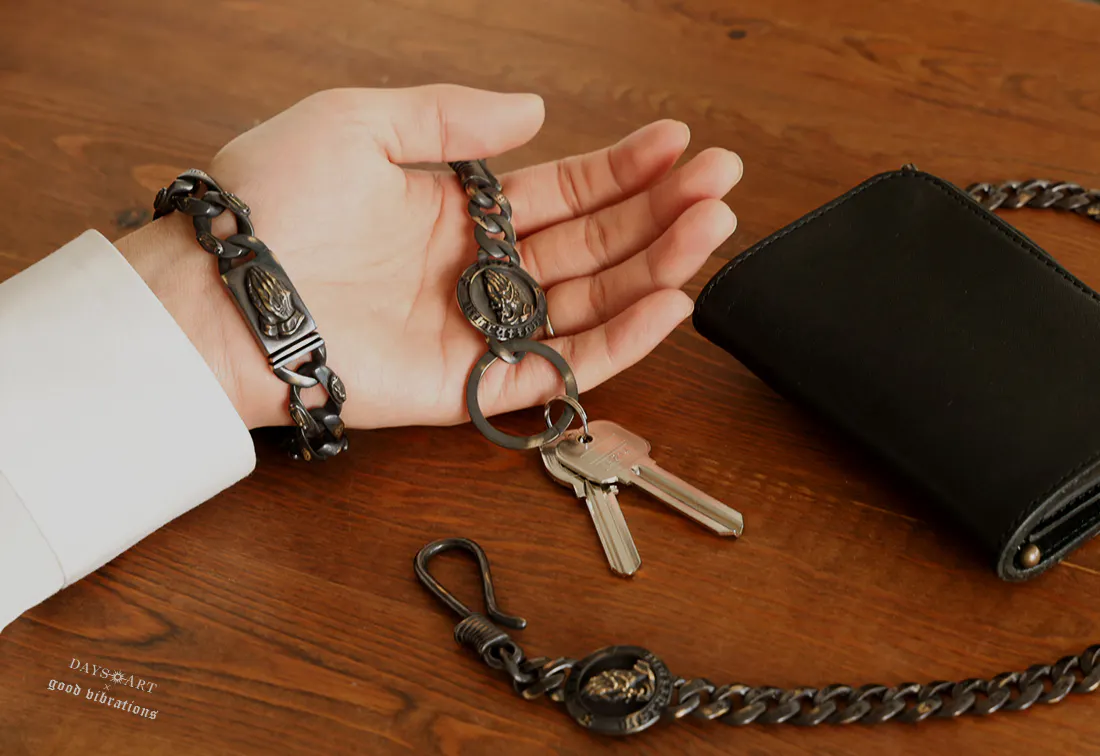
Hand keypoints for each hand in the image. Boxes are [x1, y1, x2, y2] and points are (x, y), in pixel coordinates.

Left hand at [117, 85, 742, 430]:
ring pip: (592, 301)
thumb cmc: (274, 201)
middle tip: (722, 180)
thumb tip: (533, 110)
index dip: (625, 167)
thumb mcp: (362, 122)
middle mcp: (478, 270)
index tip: (679, 143)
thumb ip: (452, 118)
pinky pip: (559, 367)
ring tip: (714, 226)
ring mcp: (479, 328)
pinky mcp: (471, 384)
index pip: (565, 189)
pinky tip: (670, 301)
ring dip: (658, 266)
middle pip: (593, 243)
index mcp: (458, 210)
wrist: (220, 288)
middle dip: (661, 212)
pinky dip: (619, 341)